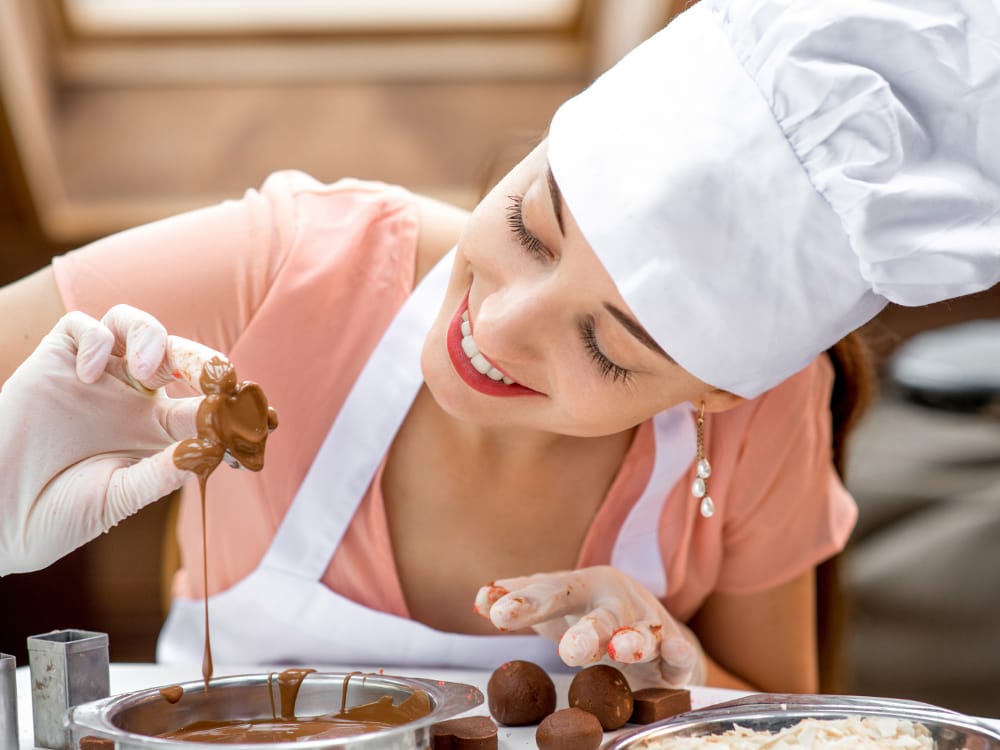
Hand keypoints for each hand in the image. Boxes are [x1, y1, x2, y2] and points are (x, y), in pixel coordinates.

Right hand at [0, 305, 226, 575]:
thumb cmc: (55, 515)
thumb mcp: (119, 497)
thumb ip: (163, 472)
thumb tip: (214, 448)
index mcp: (156, 431)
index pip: (208, 405)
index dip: (237, 407)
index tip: (264, 420)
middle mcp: (131, 398)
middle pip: (180, 358)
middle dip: (206, 362)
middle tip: (219, 379)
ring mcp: (95, 379)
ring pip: (137, 326)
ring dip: (155, 338)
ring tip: (152, 372)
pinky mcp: (55, 365)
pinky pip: (84, 327)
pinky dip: (95, 340)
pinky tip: (91, 374)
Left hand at [475, 566, 705, 688]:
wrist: (648, 627)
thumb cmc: (589, 611)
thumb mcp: (556, 604)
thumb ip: (522, 599)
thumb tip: (481, 597)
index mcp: (584, 585)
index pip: (552, 592)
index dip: (525, 603)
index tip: (496, 612)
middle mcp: (617, 601)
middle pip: (602, 614)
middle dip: (587, 630)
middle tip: (567, 650)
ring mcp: (648, 624)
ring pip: (643, 633)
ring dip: (632, 642)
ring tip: (618, 652)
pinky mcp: (674, 652)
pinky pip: (680, 654)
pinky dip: (680, 655)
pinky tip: (677, 655)